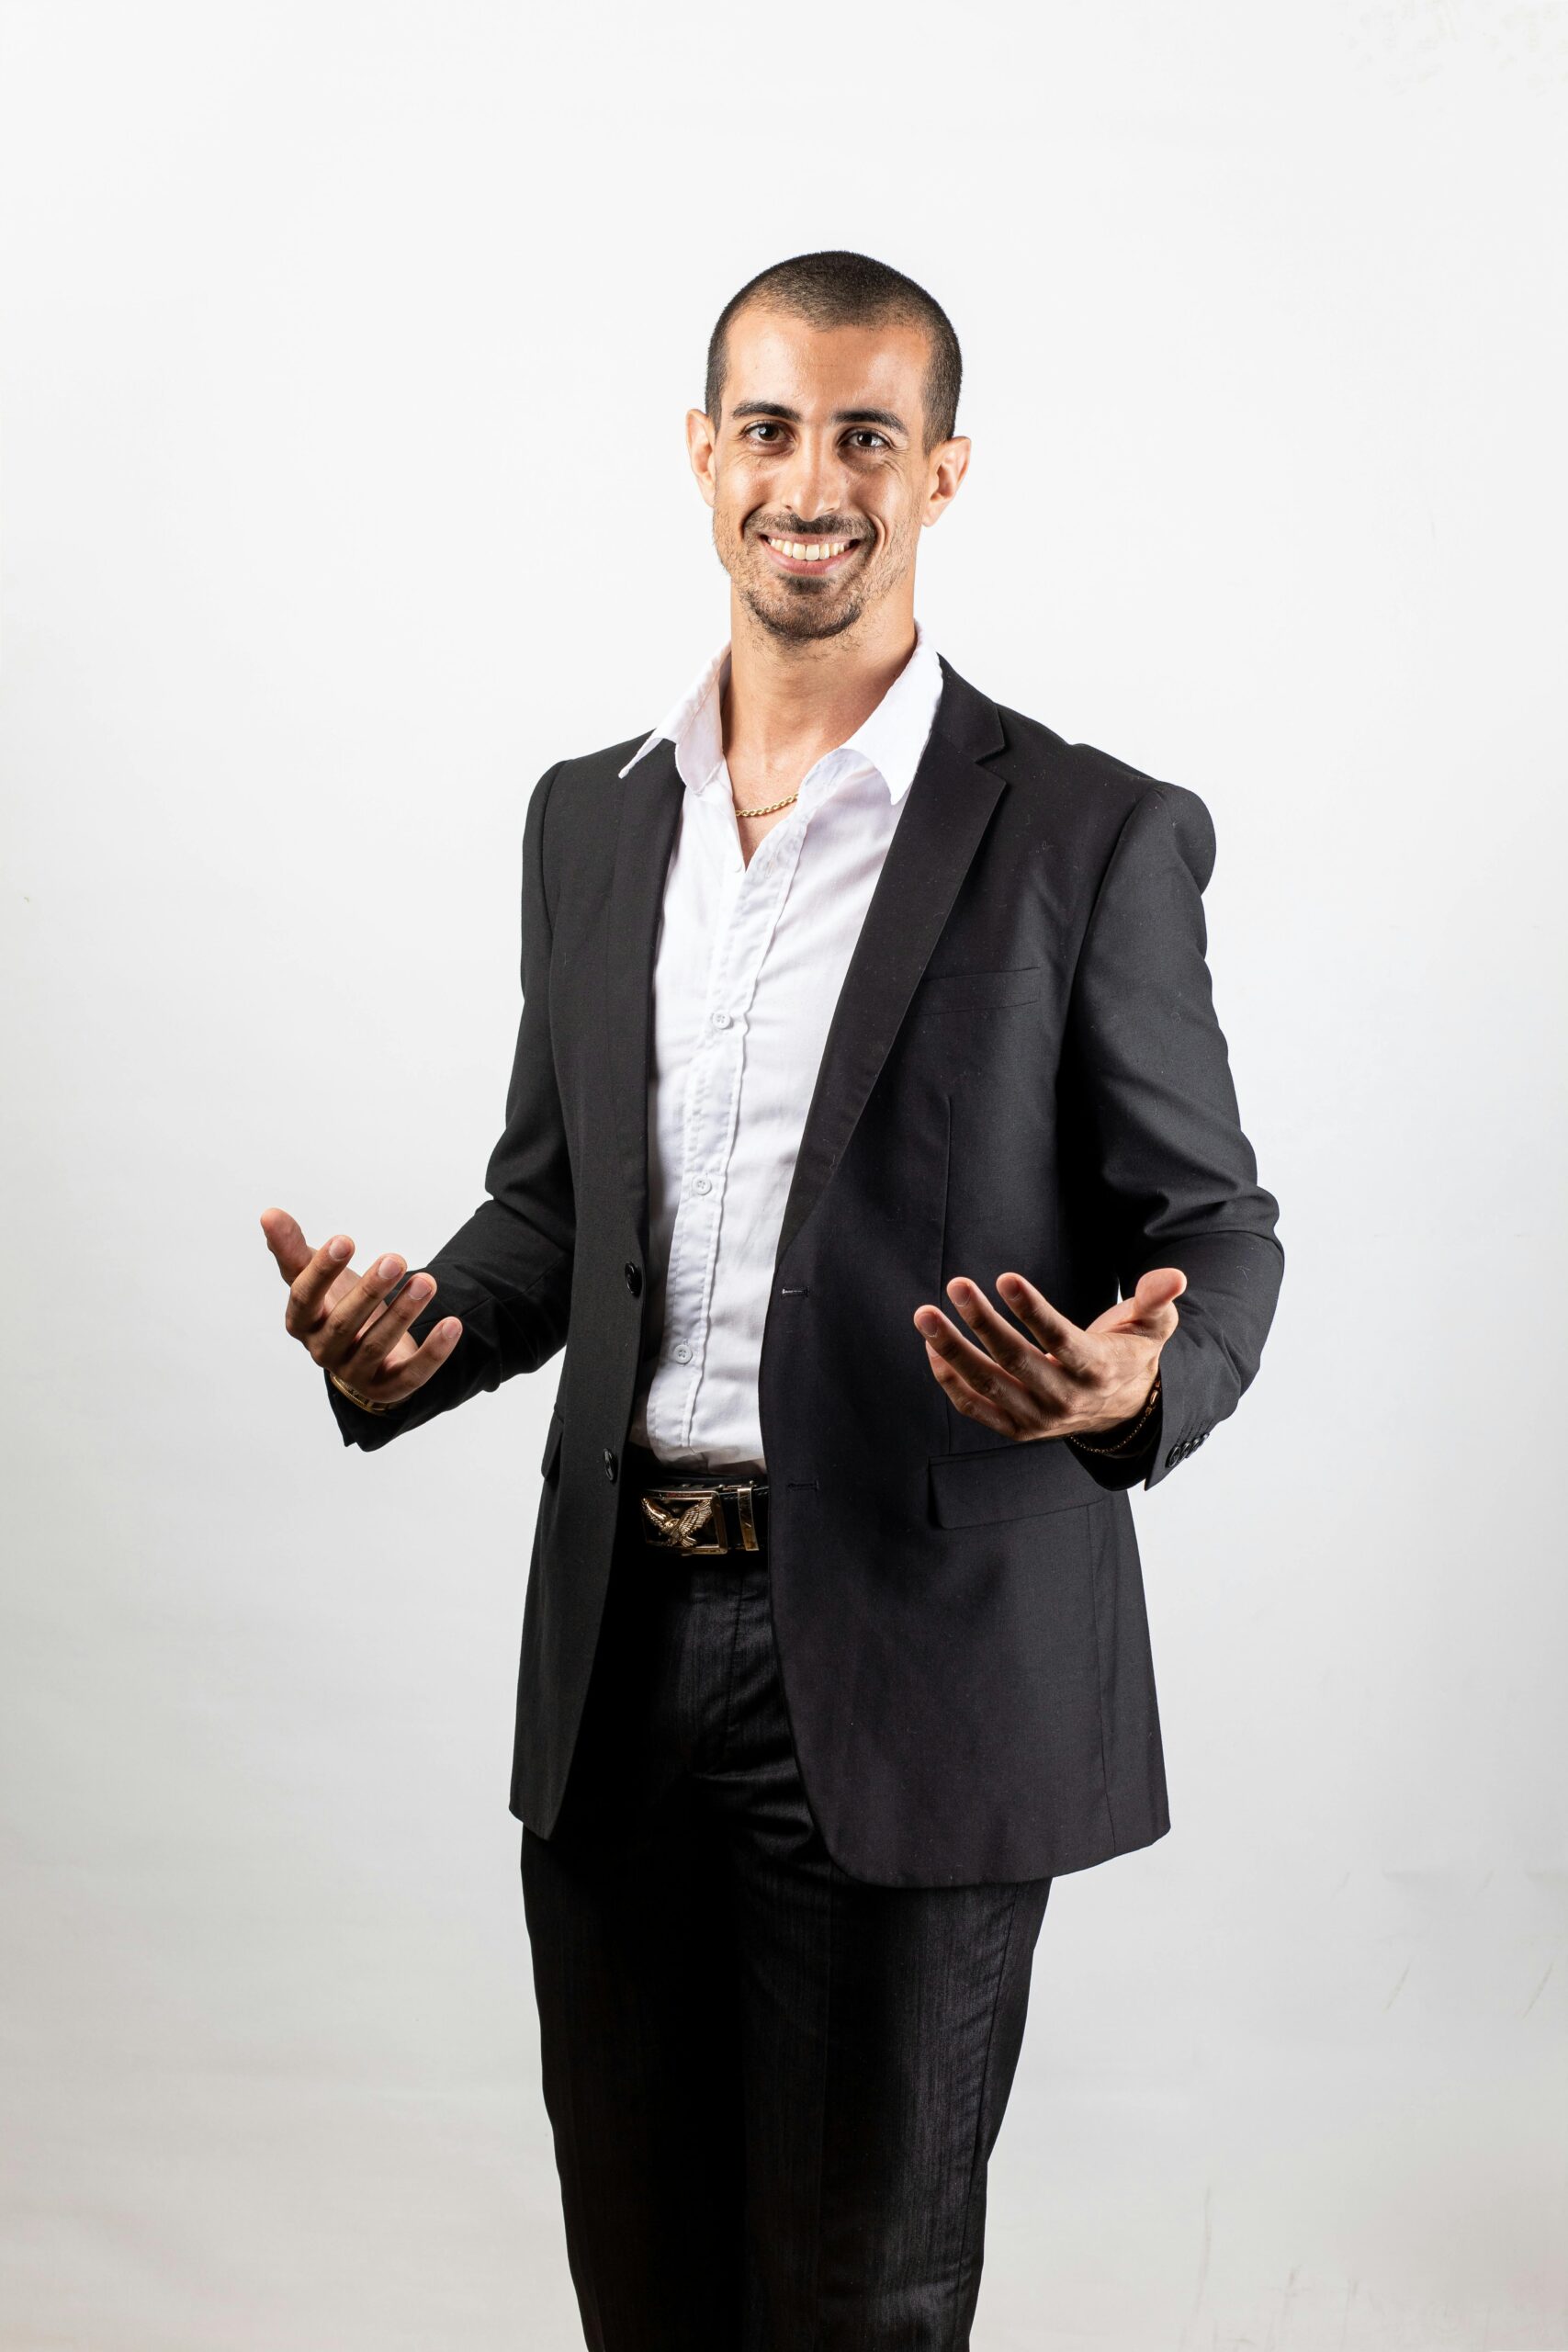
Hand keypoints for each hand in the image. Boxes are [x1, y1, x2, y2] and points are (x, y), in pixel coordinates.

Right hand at [260, 1206, 463, 1407]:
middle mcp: (324, 1352)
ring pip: (377, 1345)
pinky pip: (412, 1375)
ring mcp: (356, 1373)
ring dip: (403, 1313)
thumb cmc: (336, 1305)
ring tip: (427, 1281)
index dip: (322, 1271)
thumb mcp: (315, 1277)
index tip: (345, 1239)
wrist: (364, 1352)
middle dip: (369, 1291)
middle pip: (343, 1324)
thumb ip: (293, 1249)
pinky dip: (434, 1351)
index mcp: (302, 1323)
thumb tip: (269, 1213)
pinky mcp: (388, 1387)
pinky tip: (452, 1324)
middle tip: (394, 1259)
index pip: (304, 1299)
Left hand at [912, 1266, 1185, 1441]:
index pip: (1061, 1340)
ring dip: (951, 1349)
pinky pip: (974, 1406)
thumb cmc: (1130, 1354)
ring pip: (987, 1385)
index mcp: (1098, 1371)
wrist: (1121, 1411)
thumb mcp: (1153, 1326)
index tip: (1005, 1278)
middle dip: (981, 1322)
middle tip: (955, 1285)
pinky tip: (932, 1346)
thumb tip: (1175, 1276)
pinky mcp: (1016, 1428)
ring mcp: (1037, 1418)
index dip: (1032, 1310)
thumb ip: (1157, 1300)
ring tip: (925, 1315)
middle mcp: (1066, 1399)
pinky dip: (950, 1379)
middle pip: (1016, 1361)